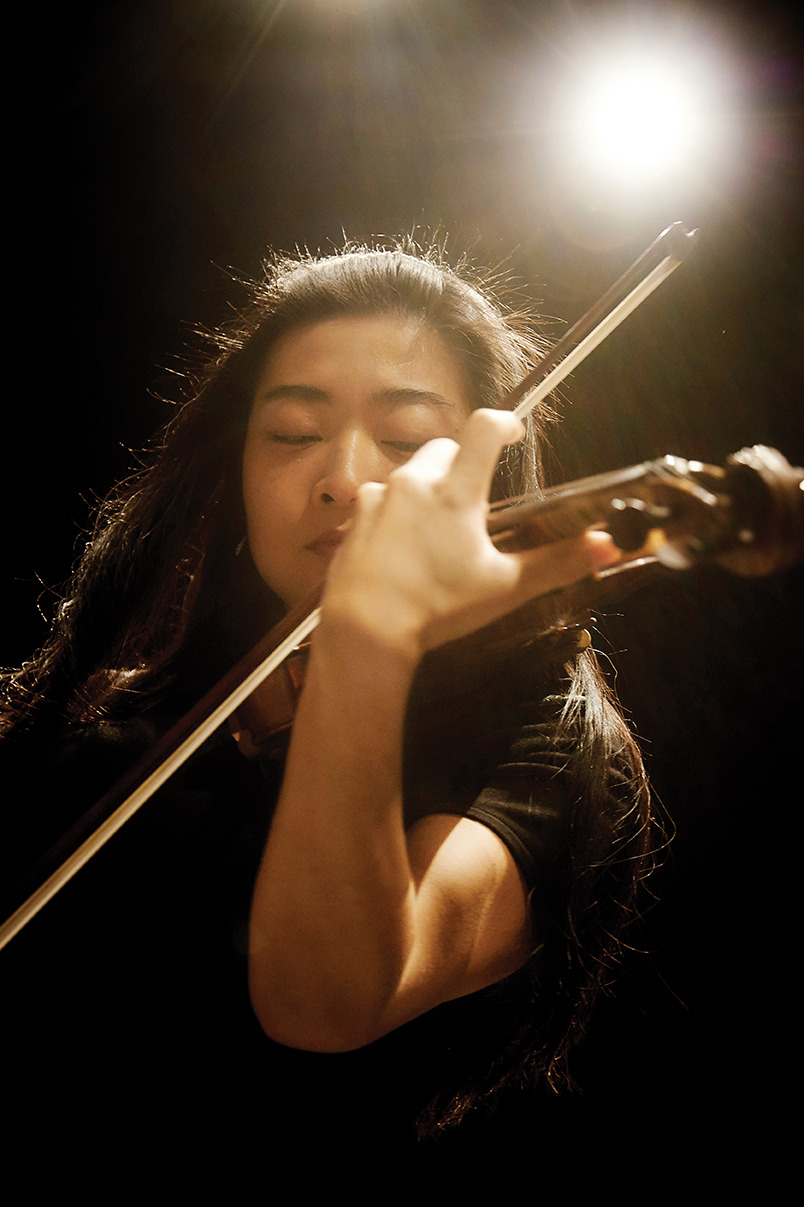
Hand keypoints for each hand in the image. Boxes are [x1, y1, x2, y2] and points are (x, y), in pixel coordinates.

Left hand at [321, 409, 619, 659]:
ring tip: (439, 529)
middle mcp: (414, 483)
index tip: (514, 434)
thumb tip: (607, 547)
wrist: (365, 630)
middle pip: (445, 448)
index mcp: (455, 492)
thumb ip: (557, 564)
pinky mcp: (356, 519)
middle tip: (476, 500)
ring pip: (410, 474)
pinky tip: (404, 548)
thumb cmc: (437, 608)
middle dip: (463, 463)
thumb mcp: (505, 588)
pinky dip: (396, 514)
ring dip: (428, 489)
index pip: (483, 428)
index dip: (504, 422)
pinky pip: (380, 501)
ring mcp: (379, 498)